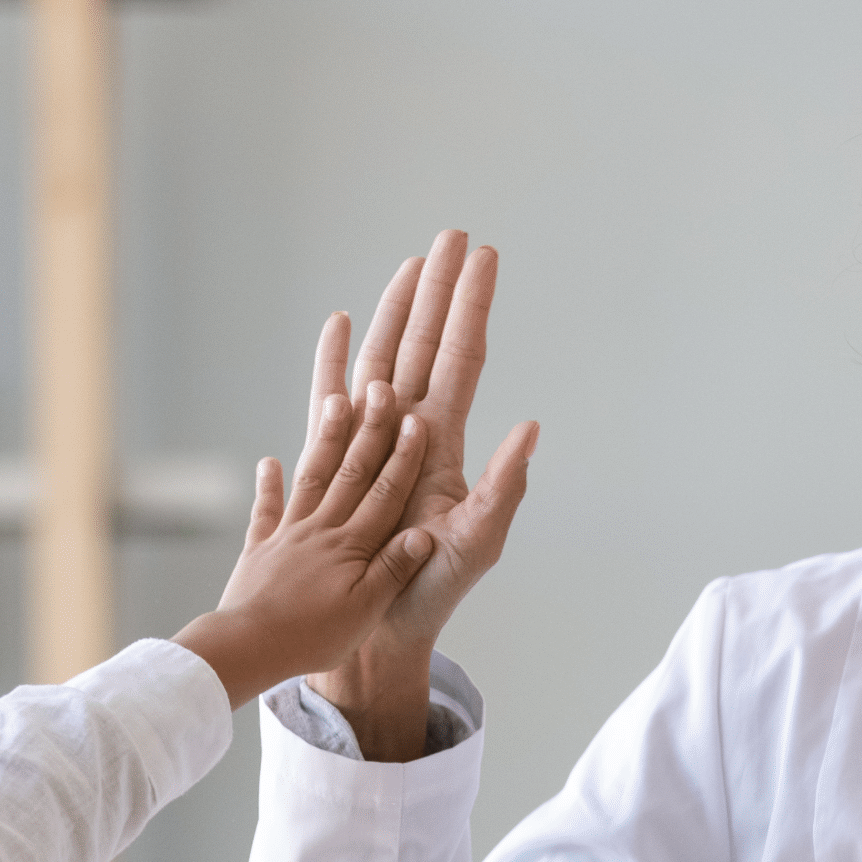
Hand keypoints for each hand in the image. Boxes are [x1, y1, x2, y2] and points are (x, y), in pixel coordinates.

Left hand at [172, 385, 436, 708]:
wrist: (249, 647)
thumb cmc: (312, 637)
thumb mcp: (365, 610)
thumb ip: (393, 569)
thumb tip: (424, 532)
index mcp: (352, 546)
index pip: (385, 493)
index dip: (404, 457)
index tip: (418, 421)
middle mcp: (321, 530)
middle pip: (351, 471)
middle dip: (370, 429)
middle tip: (381, 388)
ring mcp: (287, 535)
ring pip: (312, 478)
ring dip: (325, 439)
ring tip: (335, 399)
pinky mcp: (260, 550)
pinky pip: (266, 511)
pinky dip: (268, 486)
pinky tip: (268, 463)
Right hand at [306, 231, 538, 758]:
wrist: (376, 625)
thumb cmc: (430, 589)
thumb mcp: (478, 542)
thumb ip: (504, 487)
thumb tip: (532, 429)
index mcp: (443, 442)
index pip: (461, 358)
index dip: (470, 307)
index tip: (483, 257)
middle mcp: (408, 431)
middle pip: (424, 343)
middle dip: (437, 290)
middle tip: (450, 236)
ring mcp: (370, 441)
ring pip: (382, 358)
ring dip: (394, 311)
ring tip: (409, 265)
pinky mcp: (334, 459)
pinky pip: (329, 398)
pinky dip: (333, 359)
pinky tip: (339, 323)